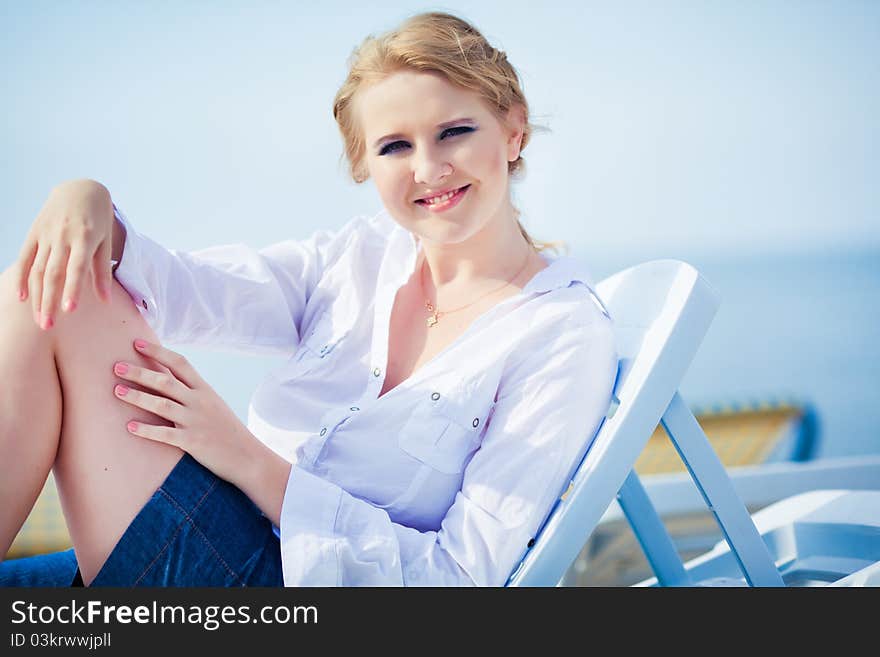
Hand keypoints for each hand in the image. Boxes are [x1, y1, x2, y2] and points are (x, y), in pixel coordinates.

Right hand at [15, 179, 115, 329]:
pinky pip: (25, 258)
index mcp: (84, 238)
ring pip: (38, 270)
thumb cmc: (98, 219)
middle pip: (53, 274)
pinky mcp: (34, 233)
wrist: (80, 189)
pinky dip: (22, 277)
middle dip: (50, 301)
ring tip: (41, 320)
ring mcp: (46, 235)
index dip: (73, 289)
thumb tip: (105, 300)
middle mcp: (63, 237)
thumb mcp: (106, 241)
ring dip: (38, 297)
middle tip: (48, 326)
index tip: (70, 311)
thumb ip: (102, 271)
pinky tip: (23, 297)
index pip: (77, 268)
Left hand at [112, 338, 261, 486]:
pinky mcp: (193, 442)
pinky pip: (165, 434)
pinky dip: (146, 430)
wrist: (248, 456)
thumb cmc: (227, 431)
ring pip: (162, 404)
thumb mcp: (214, 405)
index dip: (157, 351)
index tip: (137, 343)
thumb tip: (168, 382)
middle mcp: (200, 402)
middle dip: (139, 372)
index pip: (180, 363)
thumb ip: (193, 394)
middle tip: (116, 366)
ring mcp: (196, 421)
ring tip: (116, 391)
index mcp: (205, 390)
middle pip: (166, 381)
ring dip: (137, 397)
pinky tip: (129, 426)